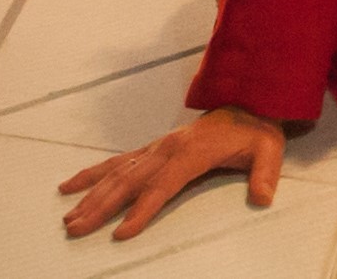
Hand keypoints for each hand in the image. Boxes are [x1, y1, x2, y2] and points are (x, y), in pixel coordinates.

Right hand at [57, 108, 282, 240]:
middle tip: (76, 229)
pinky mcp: (152, 149)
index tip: (121, 233)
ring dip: (90, 196)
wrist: (248, 103)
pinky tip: (70, 186)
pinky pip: (116, 162)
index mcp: (192, 152)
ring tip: (68, 218)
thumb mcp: (268, 151)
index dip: (142, 210)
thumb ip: (265, 174)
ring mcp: (156, 147)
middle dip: (101, 207)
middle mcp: (167, 148)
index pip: (162, 186)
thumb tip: (263, 198)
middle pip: (129, 181)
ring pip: (116, 173)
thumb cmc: (256, 132)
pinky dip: (91, 174)